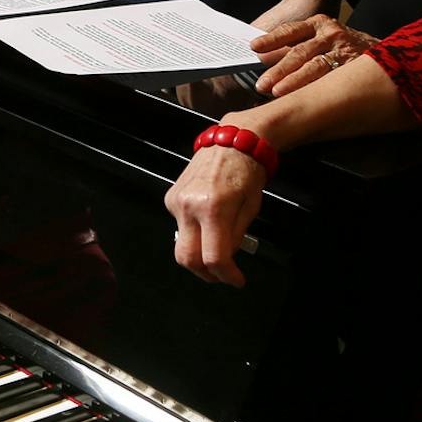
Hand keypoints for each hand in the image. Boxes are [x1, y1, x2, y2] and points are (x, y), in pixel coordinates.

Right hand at [164, 146, 264, 287]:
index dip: (226, 275)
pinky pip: (180, 227)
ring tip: (217, 245)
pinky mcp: (170, 198)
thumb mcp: (252, 207)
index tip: (237, 280)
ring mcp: (176, 202)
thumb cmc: (247, 172)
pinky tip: (207, 221)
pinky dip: (194, 233)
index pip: (214, 257)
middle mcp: (189, 205)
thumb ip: (236, 236)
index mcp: (214, 208)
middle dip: (205, 274)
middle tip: (222, 274)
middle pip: (187, 259)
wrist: (231, 141)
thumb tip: (226, 260)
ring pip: (181, 245)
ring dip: (199, 254)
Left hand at [252, 16, 375, 97]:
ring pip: (315, 66)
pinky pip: (332, 79)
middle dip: (278, 69)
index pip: (291, 31)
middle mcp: (331, 34)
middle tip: (261, 84)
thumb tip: (261, 58)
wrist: (386, 52)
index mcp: (318, 24)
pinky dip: (315, 89)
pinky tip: (303, 98)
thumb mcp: (319, 39)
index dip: (272, 40)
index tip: (254, 48)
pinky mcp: (355, 67)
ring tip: (277, 92)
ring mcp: (344, 50)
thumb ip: (293, 47)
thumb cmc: (341, 48)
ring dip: (294, 81)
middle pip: (300, 52)